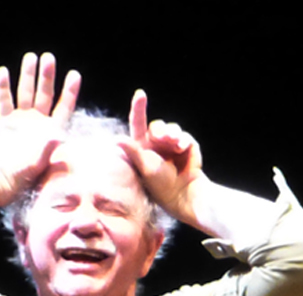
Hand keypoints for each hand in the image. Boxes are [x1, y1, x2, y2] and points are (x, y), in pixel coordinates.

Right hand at [0, 52, 80, 198]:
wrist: (1, 180)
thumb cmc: (24, 176)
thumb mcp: (39, 164)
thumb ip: (49, 149)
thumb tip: (59, 137)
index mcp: (51, 131)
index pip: (63, 107)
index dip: (69, 91)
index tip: (75, 74)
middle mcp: (38, 122)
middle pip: (44, 94)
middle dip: (47, 76)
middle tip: (49, 57)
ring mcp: (22, 120)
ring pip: (26, 92)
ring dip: (28, 75)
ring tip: (31, 57)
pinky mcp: (5, 121)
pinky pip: (5, 100)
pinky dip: (4, 87)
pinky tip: (4, 71)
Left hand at [120, 89, 203, 224]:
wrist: (184, 194)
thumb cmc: (160, 185)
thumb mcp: (144, 167)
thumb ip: (133, 151)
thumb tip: (115, 138)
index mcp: (142, 147)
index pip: (138, 123)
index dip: (138, 107)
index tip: (140, 93)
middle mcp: (156, 144)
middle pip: (156, 125)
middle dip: (160, 130)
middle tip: (164, 138)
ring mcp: (172, 145)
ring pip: (171, 128)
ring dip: (173, 134)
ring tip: (175, 144)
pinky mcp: (187, 148)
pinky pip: (185, 136)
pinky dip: (184, 141)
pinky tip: (182, 148)